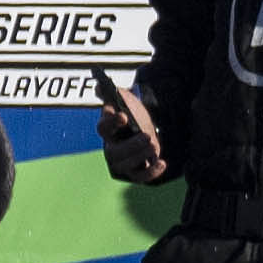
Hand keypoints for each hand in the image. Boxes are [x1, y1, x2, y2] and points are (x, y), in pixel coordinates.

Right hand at [92, 71, 168, 185]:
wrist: (147, 126)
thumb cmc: (133, 113)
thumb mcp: (123, 99)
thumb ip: (111, 92)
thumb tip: (100, 86)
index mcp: (107, 129)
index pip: (103, 128)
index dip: (112, 123)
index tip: (124, 116)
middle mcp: (111, 148)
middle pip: (114, 152)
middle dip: (130, 145)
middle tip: (147, 136)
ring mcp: (122, 162)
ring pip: (125, 165)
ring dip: (139, 156)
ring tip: (154, 146)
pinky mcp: (136, 172)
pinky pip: (140, 177)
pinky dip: (151, 172)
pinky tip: (162, 162)